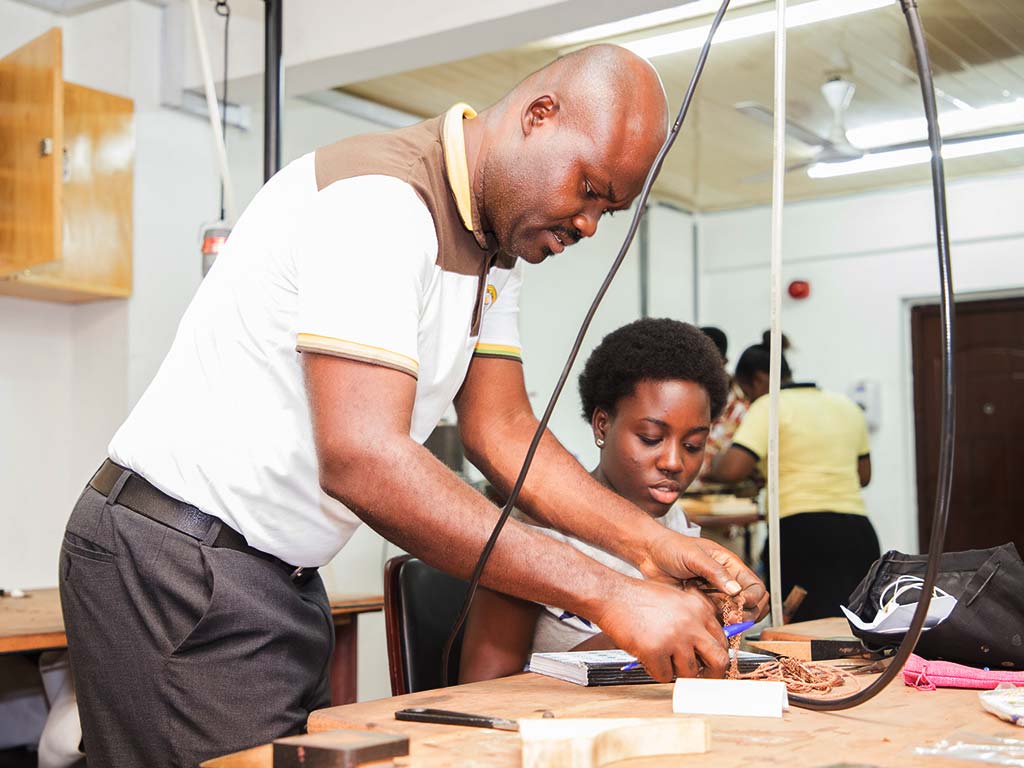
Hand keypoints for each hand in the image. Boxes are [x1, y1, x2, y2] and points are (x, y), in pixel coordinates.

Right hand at [595, 580, 727, 682]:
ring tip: (661, 659)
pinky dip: (655, 672)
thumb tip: (705, 648)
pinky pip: (664, 676)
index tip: (709, 664)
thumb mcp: (675, 599)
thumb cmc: (639, 598)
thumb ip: (694, 620)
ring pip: (689, 673)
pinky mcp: (655, 650)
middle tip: (701, 679)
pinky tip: (646, 657)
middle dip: (712, 675)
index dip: (715, 656)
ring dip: (676, 672)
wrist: (612, 595)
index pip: (722, 640)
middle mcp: (692, 623)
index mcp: (699, 608)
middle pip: (718, 660)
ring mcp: (674, 638)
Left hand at [638, 531, 768, 621]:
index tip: (742, 603)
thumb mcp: (694, 556)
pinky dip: (717, 626)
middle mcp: (726, 583)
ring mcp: (715, 596)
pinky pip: (717, 621)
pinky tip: (708, 625)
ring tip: (721, 623)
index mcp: (730, 566)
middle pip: (752, 605)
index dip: (753, 597)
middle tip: (733, 619)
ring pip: (735, 616)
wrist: (649, 555)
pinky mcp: (703, 607)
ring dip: (732, 622)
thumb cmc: (671, 547)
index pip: (755, 586)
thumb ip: (715, 572)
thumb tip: (736, 589)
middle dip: (747, 614)